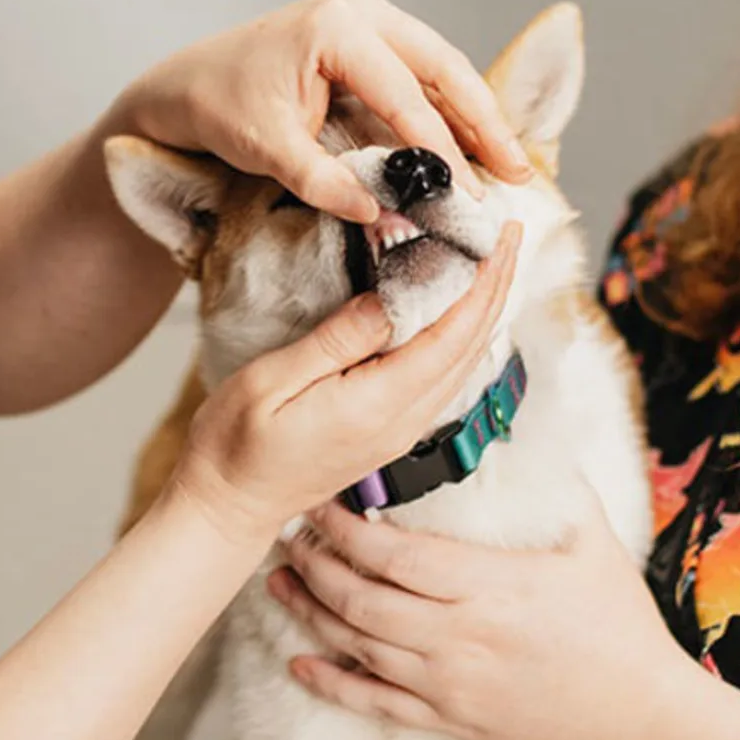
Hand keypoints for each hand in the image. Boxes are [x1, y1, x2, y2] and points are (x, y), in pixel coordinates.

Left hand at [113, 0, 533, 222]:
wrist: (189, 83)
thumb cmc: (221, 106)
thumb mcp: (267, 150)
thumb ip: (324, 183)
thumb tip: (381, 214)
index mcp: (336, 30)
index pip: (405, 95)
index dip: (440, 149)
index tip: (465, 193)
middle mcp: (362, 13)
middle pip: (444, 68)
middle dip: (484, 122)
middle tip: (517, 171)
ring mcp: (369, 21)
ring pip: (442, 68)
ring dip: (475, 116)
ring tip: (508, 164)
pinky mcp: (371, 40)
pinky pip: (423, 74)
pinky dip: (450, 110)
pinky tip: (472, 148)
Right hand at [165, 223, 521, 544]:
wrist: (227, 505)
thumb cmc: (236, 443)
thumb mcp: (273, 380)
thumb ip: (338, 339)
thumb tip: (390, 298)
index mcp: (377, 404)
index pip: (452, 335)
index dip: (484, 282)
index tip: (502, 236)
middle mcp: (402, 421)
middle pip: (471, 347)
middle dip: (497, 286)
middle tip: (511, 233)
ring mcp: (401, 430)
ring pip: (464, 363)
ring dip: (484, 310)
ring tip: (494, 262)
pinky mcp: (391, 432)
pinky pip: (444, 378)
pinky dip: (463, 336)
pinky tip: (460, 313)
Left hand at [267, 477, 687, 739]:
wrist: (637, 718)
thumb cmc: (618, 625)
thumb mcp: (594, 541)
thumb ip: (556, 484)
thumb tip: (524, 426)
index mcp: (491, 588)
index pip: (395, 556)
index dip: (346, 530)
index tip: (321, 501)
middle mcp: (459, 639)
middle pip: (361, 600)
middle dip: (316, 565)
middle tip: (289, 533)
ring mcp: (448, 685)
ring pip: (358, 647)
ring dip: (310, 612)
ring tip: (280, 580)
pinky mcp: (449, 719)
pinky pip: (375, 704)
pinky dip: (331, 683)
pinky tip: (300, 662)